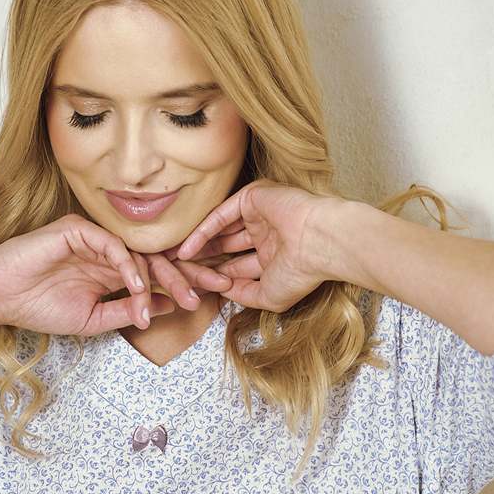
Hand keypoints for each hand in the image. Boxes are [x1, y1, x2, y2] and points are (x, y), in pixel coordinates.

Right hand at [0, 212, 233, 337]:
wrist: (0, 296)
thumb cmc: (39, 307)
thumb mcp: (94, 319)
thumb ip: (129, 311)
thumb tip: (169, 307)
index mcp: (112, 269)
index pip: (155, 273)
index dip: (182, 284)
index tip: (206, 301)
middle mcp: (108, 250)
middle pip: (155, 258)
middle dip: (186, 274)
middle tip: (210, 291)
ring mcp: (94, 238)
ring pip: (139, 252)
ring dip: (162, 276)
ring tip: (180, 297)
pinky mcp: (78, 230)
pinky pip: (113, 245)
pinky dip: (128, 267)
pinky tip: (137, 287)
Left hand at [169, 178, 336, 312]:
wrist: (321, 244)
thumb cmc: (302, 273)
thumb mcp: (268, 296)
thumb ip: (243, 294)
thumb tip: (220, 292)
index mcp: (273, 256)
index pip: (237, 267)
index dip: (215, 278)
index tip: (193, 289)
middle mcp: (265, 234)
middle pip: (225, 248)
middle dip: (202, 261)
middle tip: (176, 272)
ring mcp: (259, 215)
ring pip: (220, 232)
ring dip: (197, 247)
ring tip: (173, 261)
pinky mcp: (253, 197)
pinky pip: (220, 216)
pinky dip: (202, 233)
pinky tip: (185, 250)